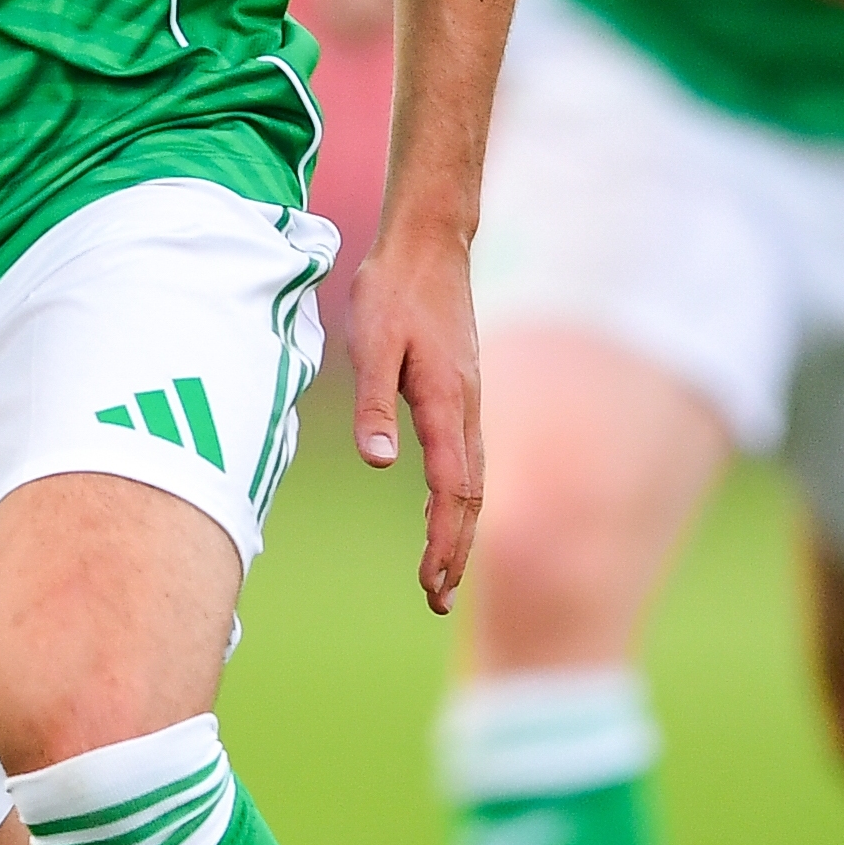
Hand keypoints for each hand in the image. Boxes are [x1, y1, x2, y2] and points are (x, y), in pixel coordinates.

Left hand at [339, 216, 482, 614]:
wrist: (429, 243)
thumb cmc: (394, 291)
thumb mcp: (370, 344)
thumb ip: (373, 404)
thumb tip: (379, 463)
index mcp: (446, 403)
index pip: (451, 491)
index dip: (443, 542)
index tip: (431, 584)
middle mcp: (467, 409)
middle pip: (470, 497)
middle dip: (456, 552)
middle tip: (437, 601)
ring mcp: (469, 401)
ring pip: (473, 481)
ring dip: (459, 530)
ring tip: (442, 576)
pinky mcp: (462, 392)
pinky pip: (467, 459)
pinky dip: (458, 498)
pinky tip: (439, 512)